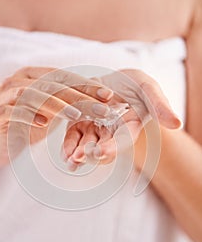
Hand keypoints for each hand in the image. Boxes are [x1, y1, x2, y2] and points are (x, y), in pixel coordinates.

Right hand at [0, 66, 113, 166]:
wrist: (0, 142)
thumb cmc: (29, 123)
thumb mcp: (52, 111)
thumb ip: (69, 101)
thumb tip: (103, 98)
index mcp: (33, 75)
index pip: (63, 76)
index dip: (86, 85)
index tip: (108, 95)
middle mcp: (18, 80)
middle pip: (52, 84)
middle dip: (79, 96)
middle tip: (100, 109)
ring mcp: (5, 95)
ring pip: (33, 94)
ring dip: (56, 104)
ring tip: (76, 115)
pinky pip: (14, 111)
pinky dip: (29, 115)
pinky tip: (44, 123)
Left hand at [62, 69, 181, 169]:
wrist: (118, 80)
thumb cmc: (136, 85)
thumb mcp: (149, 89)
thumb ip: (159, 105)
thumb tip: (177, 123)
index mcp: (129, 126)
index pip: (122, 140)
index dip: (112, 147)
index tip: (101, 152)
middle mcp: (112, 132)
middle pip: (102, 147)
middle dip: (91, 154)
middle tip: (80, 157)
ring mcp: (95, 129)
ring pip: (86, 145)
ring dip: (78, 154)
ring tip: (71, 160)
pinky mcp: (80, 123)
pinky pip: (74, 137)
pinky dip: (69, 146)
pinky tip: (65, 155)